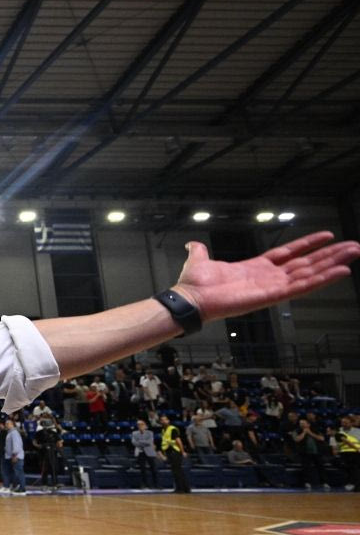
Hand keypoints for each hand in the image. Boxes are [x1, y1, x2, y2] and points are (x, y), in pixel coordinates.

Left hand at [172, 232, 359, 321]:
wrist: (190, 298)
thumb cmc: (195, 284)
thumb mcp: (200, 261)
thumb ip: (200, 251)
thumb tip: (193, 244)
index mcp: (256, 267)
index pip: (289, 253)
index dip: (308, 244)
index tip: (327, 236)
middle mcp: (269, 277)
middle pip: (307, 263)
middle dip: (330, 254)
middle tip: (354, 246)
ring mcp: (273, 287)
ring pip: (310, 273)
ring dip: (333, 263)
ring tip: (354, 253)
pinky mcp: (274, 295)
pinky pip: (303, 286)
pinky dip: (323, 279)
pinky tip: (341, 271)